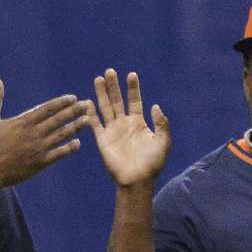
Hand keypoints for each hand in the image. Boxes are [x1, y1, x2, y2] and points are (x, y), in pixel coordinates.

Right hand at [0, 78, 88, 188]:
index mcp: (24, 122)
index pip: (47, 109)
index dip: (61, 103)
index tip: (73, 97)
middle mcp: (35, 133)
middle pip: (58, 120)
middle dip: (74, 111)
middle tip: (88, 105)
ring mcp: (39, 149)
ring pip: (61, 135)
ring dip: (75, 127)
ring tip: (88, 120)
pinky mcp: (40, 163)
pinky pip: (58, 154)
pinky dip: (68, 148)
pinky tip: (78, 143)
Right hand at [89, 69, 170, 186]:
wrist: (137, 180)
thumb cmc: (152, 163)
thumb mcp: (163, 141)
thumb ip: (161, 123)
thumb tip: (155, 105)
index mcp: (139, 123)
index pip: (134, 101)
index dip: (133, 88)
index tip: (132, 74)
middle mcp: (124, 124)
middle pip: (117, 100)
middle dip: (114, 86)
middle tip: (110, 71)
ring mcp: (112, 131)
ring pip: (106, 108)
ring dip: (101, 94)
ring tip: (98, 79)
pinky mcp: (103, 140)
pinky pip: (96, 125)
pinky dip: (91, 114)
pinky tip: (88, 102)